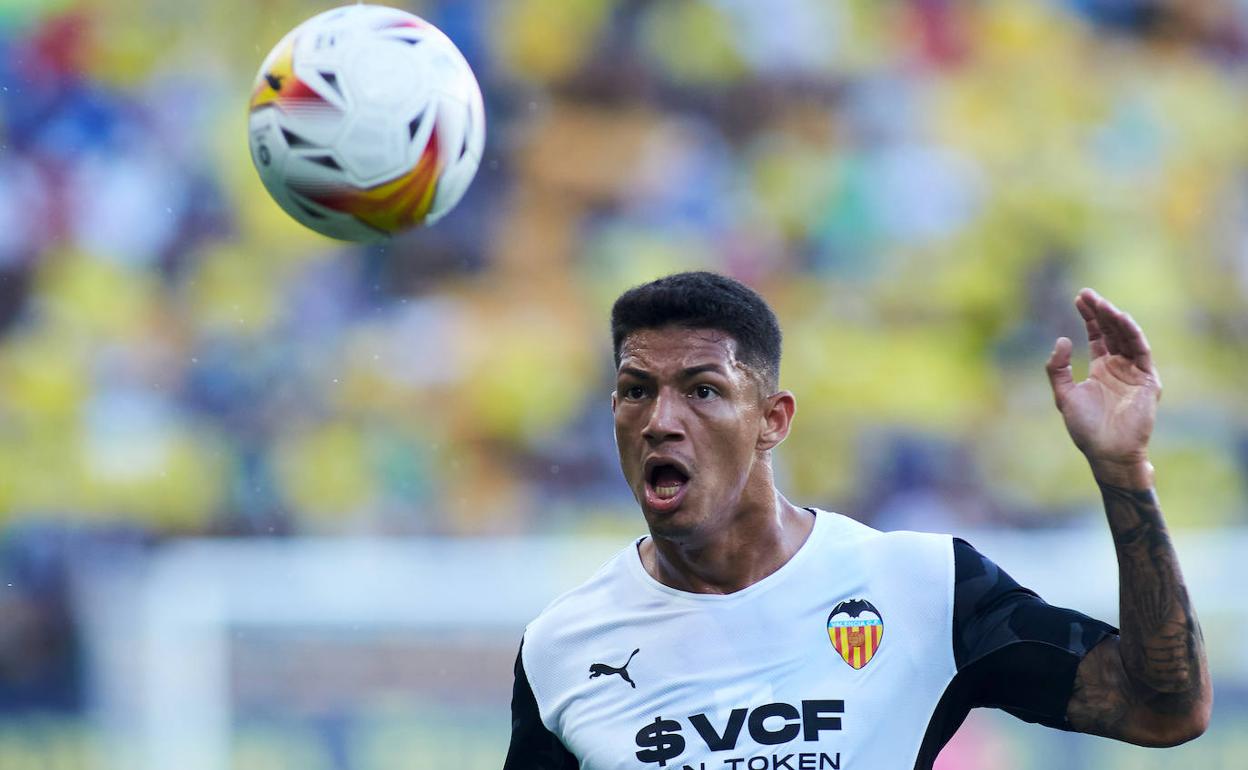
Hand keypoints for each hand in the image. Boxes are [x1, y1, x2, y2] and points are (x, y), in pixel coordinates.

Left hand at [1045, 288, 1160, 488]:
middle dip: (1101, 312)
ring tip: (1102, 304)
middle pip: (1112, 332)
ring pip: (1127, 338)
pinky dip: (1132, 334)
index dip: (1090, 317)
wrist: (1106, 452)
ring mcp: (1134, 372)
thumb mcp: (1064, 395)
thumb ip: (1057, 369)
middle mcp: (1119, 367)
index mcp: (1101, 369)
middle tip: (1088, 294)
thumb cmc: (1085, 428)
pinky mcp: (1147, 380)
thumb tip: (1062, 339)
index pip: (1098, 336)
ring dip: (1116, 320)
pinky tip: (1121, 320)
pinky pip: (1141, 352)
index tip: (1079, 299)